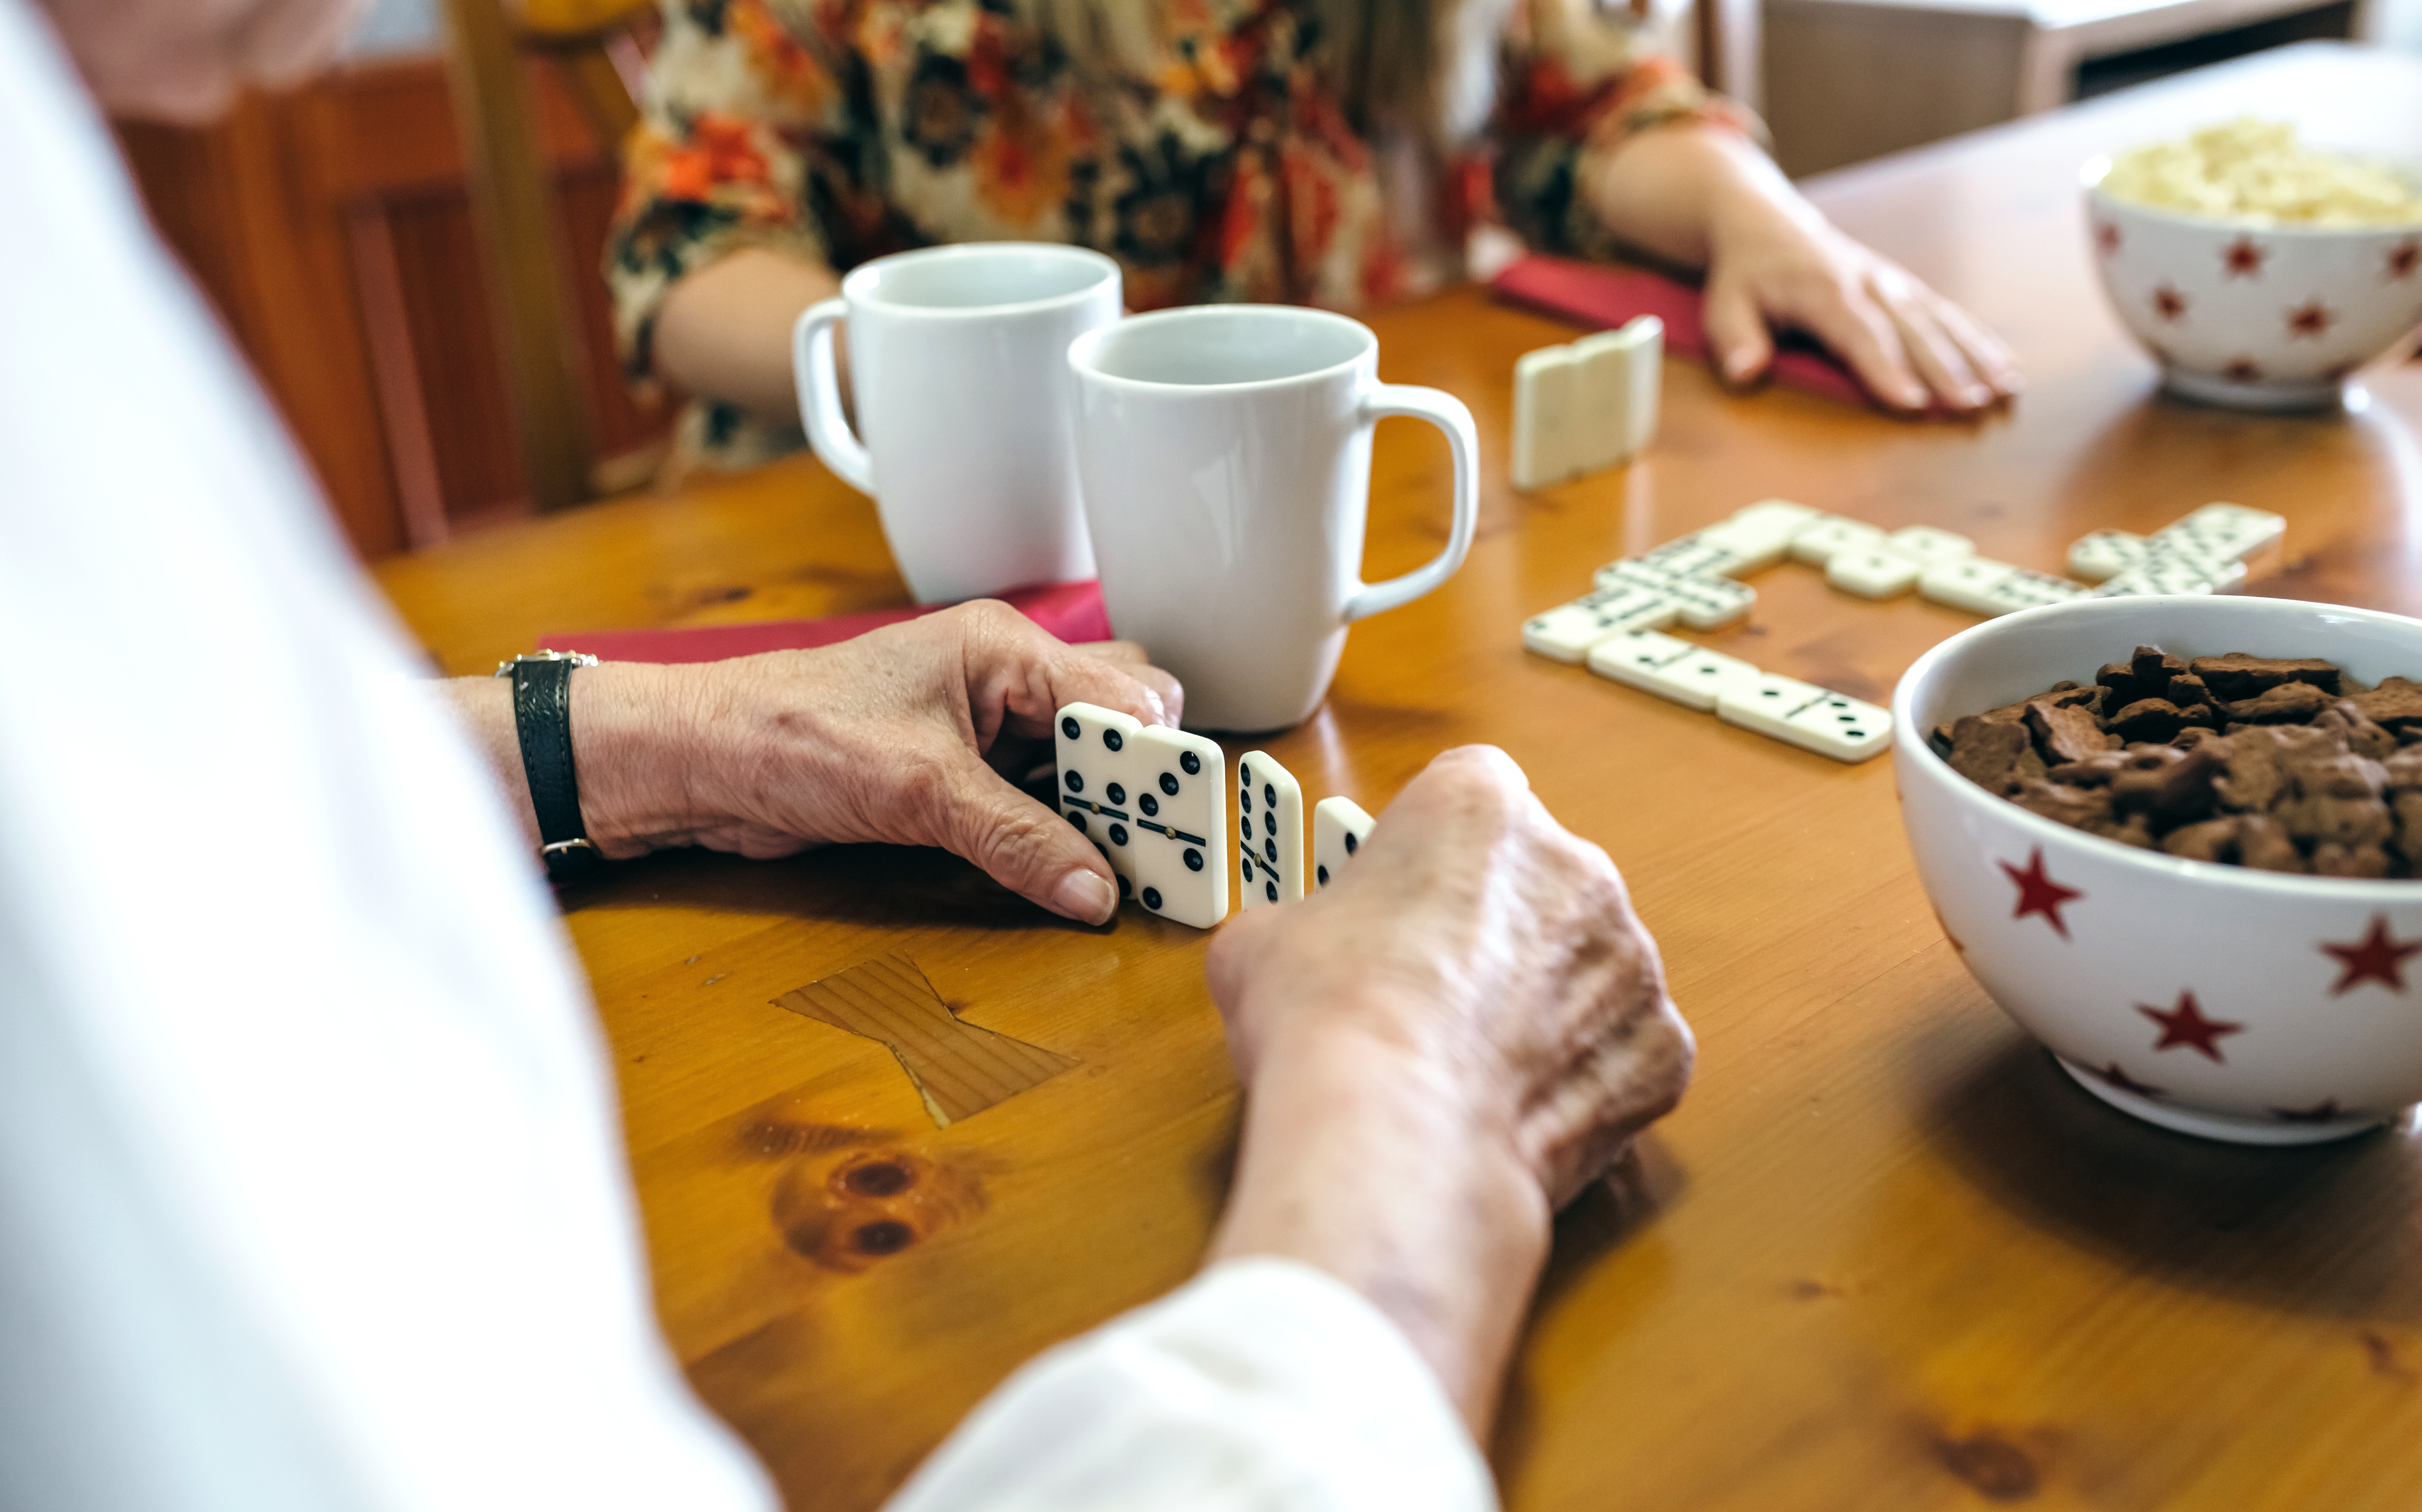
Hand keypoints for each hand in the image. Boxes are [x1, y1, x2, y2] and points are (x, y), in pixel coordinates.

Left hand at [564, 602, 1181, 922]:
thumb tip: (1098, 890)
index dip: (1155, 766)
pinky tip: (1077, 868)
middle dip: (1144, 787)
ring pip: (1082, 764)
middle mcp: (1003, 678)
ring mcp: (983, 726)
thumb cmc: (789, 736)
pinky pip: (1037, 799)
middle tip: (1164, 852)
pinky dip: (1062, 832)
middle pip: (1117, 725)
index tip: (1182, 827)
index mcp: (1004, 648)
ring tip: (1132, 868)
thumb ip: (1017, 839)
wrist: (699, 761)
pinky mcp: (959, 772)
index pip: (1121, 702)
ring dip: (1105, 814)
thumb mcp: (919, 791)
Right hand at [1200, 747, 1689, 1427]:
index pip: (1472, 798)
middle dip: (1497, 932)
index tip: (1404, 904)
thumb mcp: (1261, 942)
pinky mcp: (1660, 1049)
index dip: (1432, 855)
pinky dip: (1584, 1083)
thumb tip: (1297, 955)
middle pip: (1540, 882)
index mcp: (1478, 804)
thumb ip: (1304, 924)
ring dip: (1545, 1007)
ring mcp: (1630, 960)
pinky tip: (1517, 1112)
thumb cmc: (1329, 1022)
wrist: (1394, 1137)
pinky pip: (1623, 1054)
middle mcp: (1575, 865)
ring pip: (1589, 971)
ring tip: (1470, 1066)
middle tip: (1431, 995)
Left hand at [1701, 194, 2021, 413]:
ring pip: (1940, 321)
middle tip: (1970, 405)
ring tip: (2004, 389)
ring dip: (1974, 356)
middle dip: (1944, 370)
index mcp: (1824, 290)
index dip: (1885, 368)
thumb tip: (1744, 373)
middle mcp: (1867, 284)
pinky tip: (2006, 367)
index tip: (1910, 402)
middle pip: (1911, 331)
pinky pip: (1947, 314)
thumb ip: (1734, 340)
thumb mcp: (1723, 305)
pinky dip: (1978, 340)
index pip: (1859, 334)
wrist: (1767, 225)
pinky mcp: (1905, 289)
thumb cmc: (1744, 276)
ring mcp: (1892, 284)